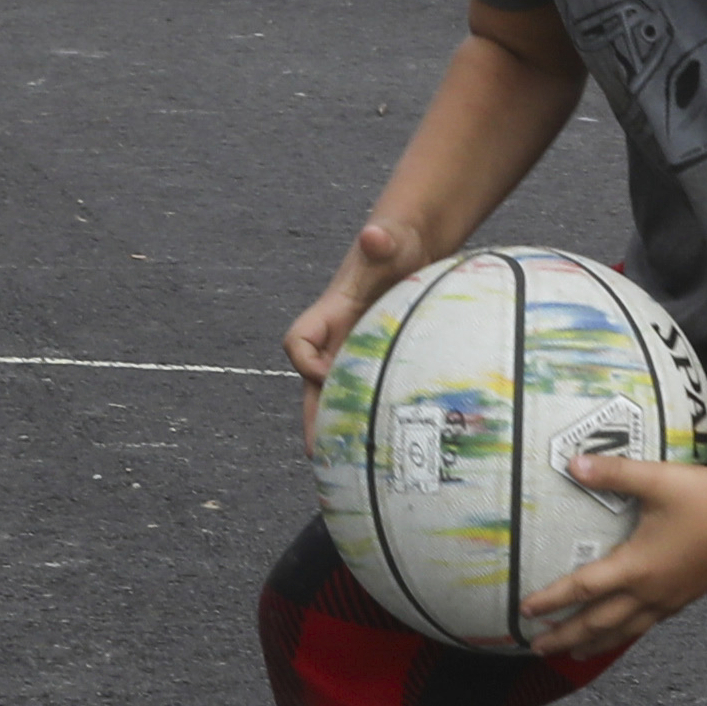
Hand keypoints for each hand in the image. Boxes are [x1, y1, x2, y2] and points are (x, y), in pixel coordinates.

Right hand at [285, 214, 420, 449]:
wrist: (408, 245)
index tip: (327, 373)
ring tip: (345, 471)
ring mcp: (355, 350)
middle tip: (319, 455)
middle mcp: (336, 336)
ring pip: (336, 395)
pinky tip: (384, 448)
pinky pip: (364, 394)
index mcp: (331, 312)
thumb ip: (381, 240)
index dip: (306, 361)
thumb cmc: (395, 242)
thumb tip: (373, 234)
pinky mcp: (377, 359)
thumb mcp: (392, 239)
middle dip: (314, 417)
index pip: (299, 342)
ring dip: (337, 427)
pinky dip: (368, 419)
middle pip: (312, 383)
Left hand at [522, 443, 706, 655]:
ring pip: (624, 631)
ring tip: (572, 653)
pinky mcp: (684, 598)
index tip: (524, 611)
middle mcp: (649, 591)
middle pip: (598, 623)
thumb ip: (612, 472)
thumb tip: (572, 462)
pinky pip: (646, 625)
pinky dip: (624, 634)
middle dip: (565, 637)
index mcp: (637, 566)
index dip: (552, 601)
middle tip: (536, 648)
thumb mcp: (655, 478)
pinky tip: (620, 633)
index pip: (583, 589)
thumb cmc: (704, 494)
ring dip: (594, 643)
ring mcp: (669, 599)